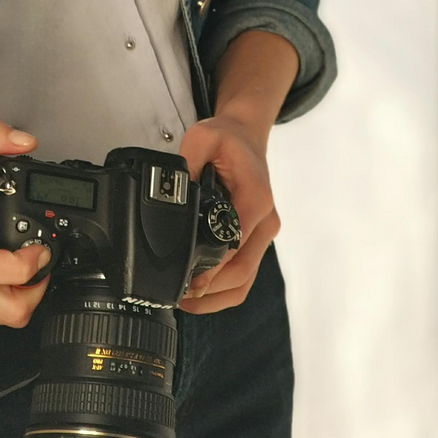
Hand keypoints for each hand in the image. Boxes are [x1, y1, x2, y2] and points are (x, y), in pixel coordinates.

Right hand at [0, 117, 50, 326]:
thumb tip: (25, 142)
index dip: (24, 266)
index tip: (40, 249)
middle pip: (4, 308)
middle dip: (35, 288)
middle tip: (41, 260)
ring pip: (0, 319)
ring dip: (24, 297)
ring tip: (28, 266)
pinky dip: (5, 303)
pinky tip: (9, 276)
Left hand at [176, 113, 279, 314]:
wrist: (247, 137)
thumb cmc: (227, 138)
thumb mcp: (203, 136)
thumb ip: (187, 162)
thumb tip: (172, 193)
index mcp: (256, 199)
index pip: (235, 243)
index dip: (212, 267)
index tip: (188, 281)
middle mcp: (265, 222)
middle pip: (242, 271)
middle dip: (211, 290)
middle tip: (178, 295)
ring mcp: (263, 234)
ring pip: (245, 280)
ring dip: (217, 297)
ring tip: (184, 301)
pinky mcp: (256, 241)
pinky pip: (245, 274)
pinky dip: (224, 290)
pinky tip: (199, 294)